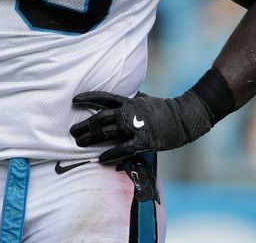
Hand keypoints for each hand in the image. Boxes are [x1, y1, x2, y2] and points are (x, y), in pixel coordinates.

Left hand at [70, 90, 212, 164]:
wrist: (183, 118)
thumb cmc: (162, 108)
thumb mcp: (144, 98)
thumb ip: (130, 99)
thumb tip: (120, 97)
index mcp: (128, 101)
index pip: (103, 97)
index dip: (87, 98)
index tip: (74, 101)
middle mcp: (128, 113)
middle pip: (100, 118)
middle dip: (84, 125)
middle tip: (72, 131)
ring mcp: (135, 127)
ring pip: (107, 133)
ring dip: (91, 139)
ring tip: (79, 143)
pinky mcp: (143, 141)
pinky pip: (123, 149)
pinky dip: (110, 154)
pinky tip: (100, 159)